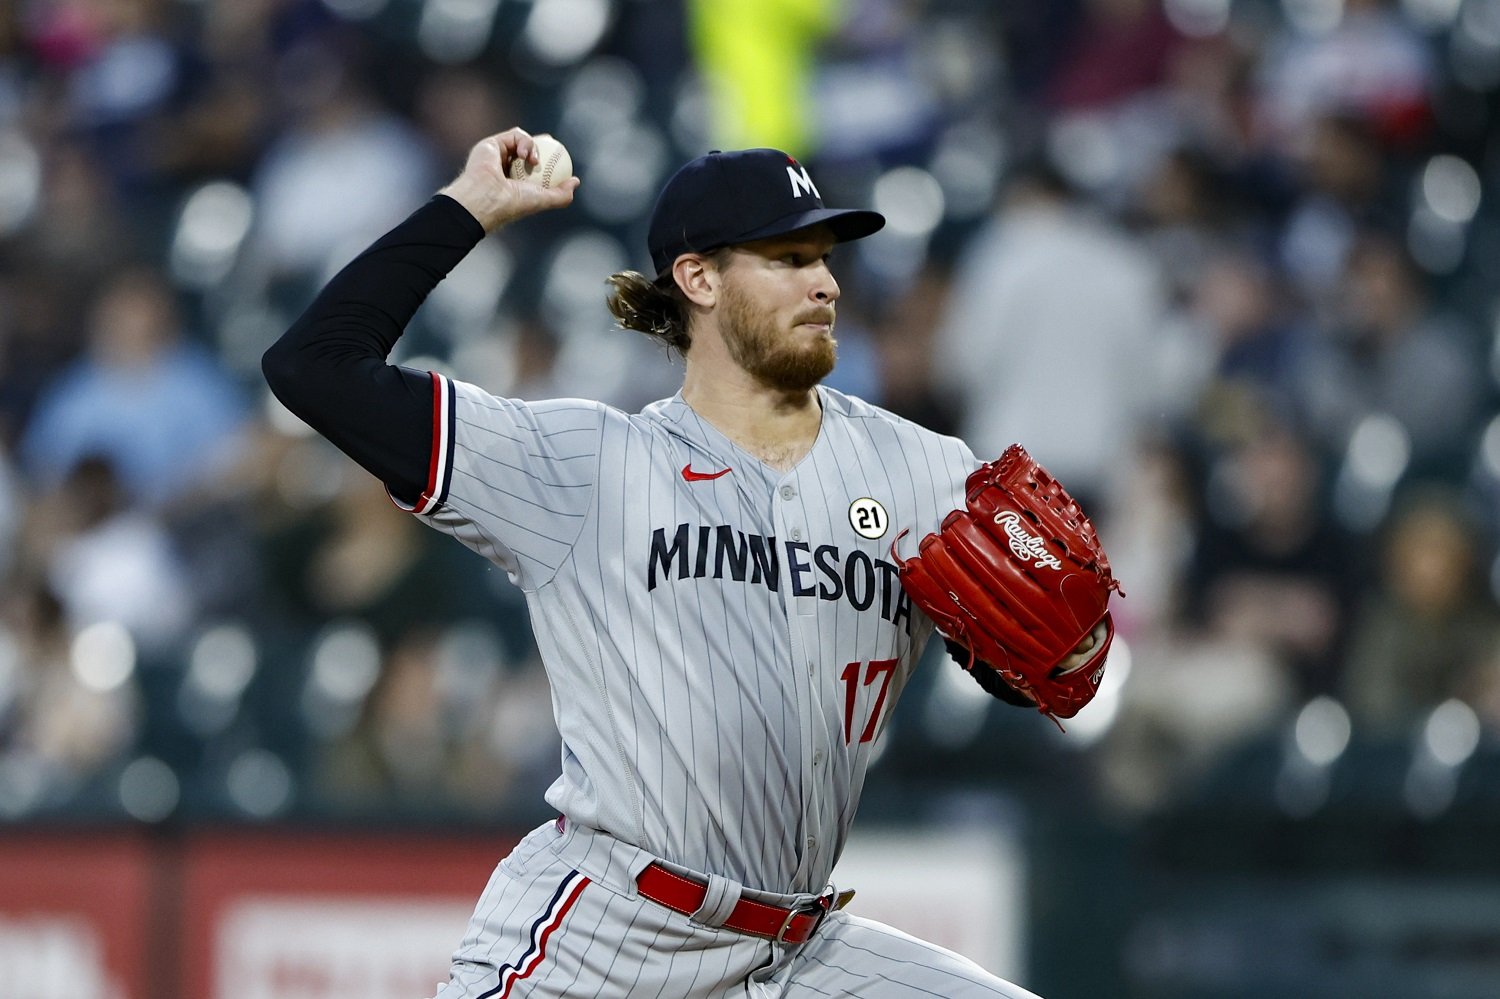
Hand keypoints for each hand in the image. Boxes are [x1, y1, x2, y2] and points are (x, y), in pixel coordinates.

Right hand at [438, 127, 580, 232]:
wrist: (487, 197)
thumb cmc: (512, 203)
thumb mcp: (542, 200)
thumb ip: (561, 194)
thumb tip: (576, 182)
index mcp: (515, 181)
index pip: (534, 166)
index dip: (549, 159)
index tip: (560, 158)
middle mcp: (505, 167)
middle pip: (527, 149)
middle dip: (542, 144)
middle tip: (554, 145)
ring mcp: (498, 155)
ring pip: (521, 140)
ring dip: (533, 146)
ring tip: (534, 160)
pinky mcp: (491, 144)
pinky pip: (514, 135)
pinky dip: (523, 141)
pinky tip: (524, 154)